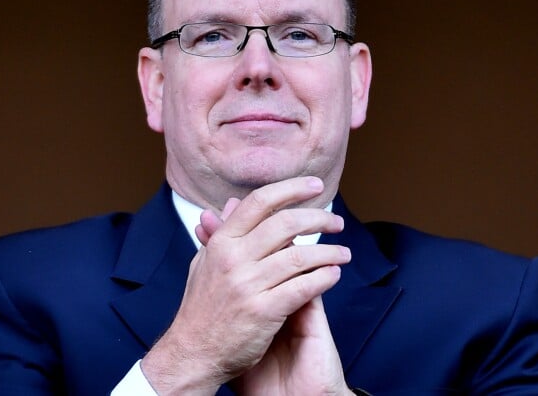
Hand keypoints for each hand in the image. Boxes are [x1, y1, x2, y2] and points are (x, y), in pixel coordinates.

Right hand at [141, 177, 348, 394]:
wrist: (193, 352)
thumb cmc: (201, 306)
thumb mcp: (205, 261)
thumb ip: (221, 231)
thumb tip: (232, 202)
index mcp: (222, 241)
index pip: (259, 201)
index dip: (290, 189)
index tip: (314, 186)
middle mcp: (234, 258)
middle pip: (285, 223)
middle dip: (318, 218)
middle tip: (336, 223)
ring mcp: (248, 284)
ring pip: (300, 256)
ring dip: (329, 252)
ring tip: (344, 253)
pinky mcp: (263, 312)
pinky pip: (302, 287)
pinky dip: (323, 278)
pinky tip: (334, 274)